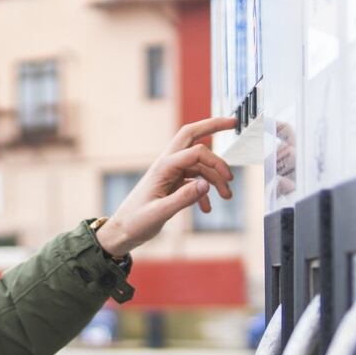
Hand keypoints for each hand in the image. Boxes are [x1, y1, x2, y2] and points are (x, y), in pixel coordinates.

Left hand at [95, 116, 236, 257]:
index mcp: (163, 167)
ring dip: (215, 178)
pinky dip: (204, 192)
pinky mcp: (172, 185)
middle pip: (191, 136)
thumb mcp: (159, 213)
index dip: (216, 162)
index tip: (229, 178)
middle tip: (233, 122)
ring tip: (227, 196)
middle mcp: (167, 165)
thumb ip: (183, 198)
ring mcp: (170, 174)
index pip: (196, 153)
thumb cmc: (135, 222)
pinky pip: (194, 181)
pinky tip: (207, 208)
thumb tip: (206, 184)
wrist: (122, 232)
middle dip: (212, 127)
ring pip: (199, 165)